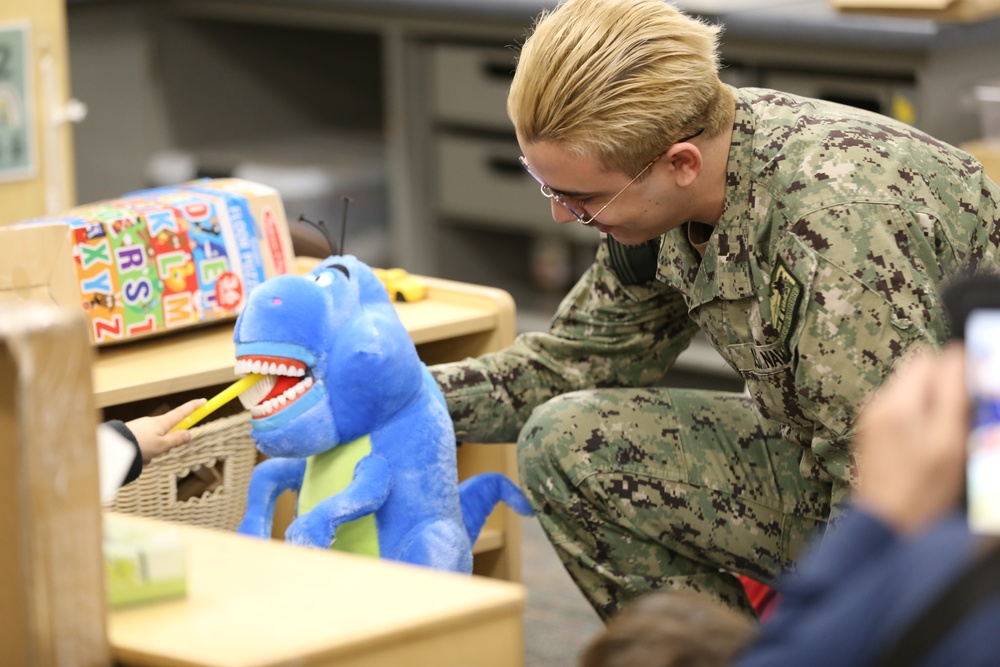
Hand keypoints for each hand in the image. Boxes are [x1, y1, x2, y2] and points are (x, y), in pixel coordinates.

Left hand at [125, 398, 206, 463]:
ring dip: (154, 451)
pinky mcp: (134, 434)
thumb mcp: (161, 446)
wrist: (114, 447)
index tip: (204, 401)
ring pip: (157, 441)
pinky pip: (146, 445)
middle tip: (160, 452)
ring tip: (145, 456)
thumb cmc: (138, 445)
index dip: (194, 407)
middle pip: (169, 431)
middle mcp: (153, 422)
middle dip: (168, 444)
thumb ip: (176, 440)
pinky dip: (145, 452)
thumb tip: (188, 434)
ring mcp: (143, 428)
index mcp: (162, 422)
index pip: (182, 412)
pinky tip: (137, 457)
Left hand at [853, 344, 968, 534]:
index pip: (934, 359)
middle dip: (946, 385)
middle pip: (921, 370)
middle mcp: (880, 402)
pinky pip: (901, 405)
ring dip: (933, 399)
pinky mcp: (873, 428)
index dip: (960, 371)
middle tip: (960, 416)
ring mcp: (873, 415)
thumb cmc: (923, 488)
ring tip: (944, 432)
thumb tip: (959, 357)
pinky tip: (927, 440)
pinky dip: (919, 413)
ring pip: (912, 387)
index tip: (974, 394)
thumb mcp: (950, 441)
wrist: (887, 523)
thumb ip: (953, 395)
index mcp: (898, 402)